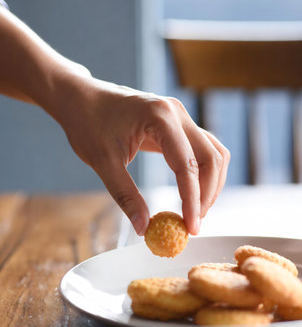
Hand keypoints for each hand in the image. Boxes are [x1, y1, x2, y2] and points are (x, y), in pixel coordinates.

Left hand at [54, 74, 229, 236]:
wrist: (81, 98)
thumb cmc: (88, 124)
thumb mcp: (104, 163)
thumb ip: (126, 196)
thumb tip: (144, 227)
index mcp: (160, 117)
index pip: (187, 165)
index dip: (192, 200)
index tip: (190, 228)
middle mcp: (177, 112)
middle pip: (211, 157)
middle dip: (207, 194)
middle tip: (193, 223)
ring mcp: (180, 115)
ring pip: (213, 152)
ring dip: (210, 183)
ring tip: (195, 210)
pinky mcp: (178, 122)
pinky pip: (204, 147)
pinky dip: (203, 171)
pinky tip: (193, 190)